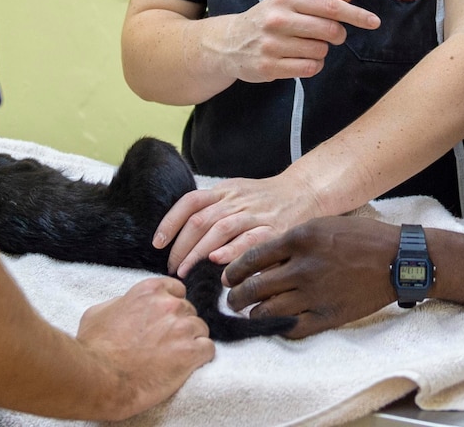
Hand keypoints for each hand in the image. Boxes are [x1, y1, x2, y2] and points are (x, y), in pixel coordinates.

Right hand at [75, 276, 213, 419]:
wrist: (99, 378)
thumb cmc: (94, 347)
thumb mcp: (99, 312)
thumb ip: (120, 302)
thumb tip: (126, 305)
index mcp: (149, 291)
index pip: (177, 290)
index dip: (172, 307)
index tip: (165, 321)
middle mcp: (169, 305)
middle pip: (189, 311)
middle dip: (180, 326)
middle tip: (166, 344)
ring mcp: (182, 328)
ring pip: (201, 329)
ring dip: (192, 342)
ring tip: (176, 358)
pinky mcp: (191, 353)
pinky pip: (208, 349)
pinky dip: (200, 358)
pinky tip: (187, 366)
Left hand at [155, 171, 323, 276]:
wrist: (306, 193)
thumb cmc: (266, 199)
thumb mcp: (236, 193)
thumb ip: (213, 208)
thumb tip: (182, 235)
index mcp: (225, 191)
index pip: (190, 202)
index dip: (170, 222)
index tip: (158, 243)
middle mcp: (236, 200)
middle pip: (200, 220)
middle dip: (181, 246)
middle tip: (172, 268)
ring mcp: (254, 214)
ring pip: (219, 230)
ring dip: (198, 253)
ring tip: (186, 272)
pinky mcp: (272, 229)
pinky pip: (248, 240)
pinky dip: (231, 251)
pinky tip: (218, 264)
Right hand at [211, 0, 379, 83]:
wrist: (229, 43)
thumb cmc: (267, 19)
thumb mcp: (290, 3)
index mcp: (286, 0)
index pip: (330, 7)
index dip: (356, 14)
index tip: (374, 22)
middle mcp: (278, 20)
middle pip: (329, 30)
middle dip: (337, 35)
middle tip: (329, 36)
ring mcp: (272, 45)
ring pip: (321, 52)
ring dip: (321, 52)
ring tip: (305, 47)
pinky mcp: (268, 67)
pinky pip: (309, 69)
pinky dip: (312, 66)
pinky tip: (299, 60)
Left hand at [224, 217, 398, 338]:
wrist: (396, 259)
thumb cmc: (360, 237)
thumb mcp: (322, 224)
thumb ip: (291, 240)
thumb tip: (262, 257)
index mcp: (300, 239)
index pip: (253, 257)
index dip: (235, 270)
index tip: (228, 277)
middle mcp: (303, 267)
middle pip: (255, 287)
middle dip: (236, 296)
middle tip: (231, 299)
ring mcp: (315, 294)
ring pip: (268, 310)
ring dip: (252, 314)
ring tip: (248, 313)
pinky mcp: (328, 316)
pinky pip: (292, 327)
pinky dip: (278, 327)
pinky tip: (274, 324)